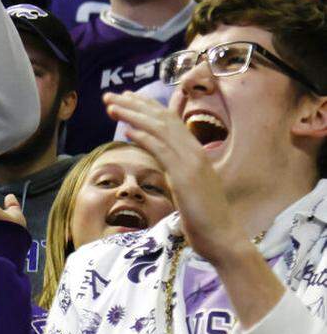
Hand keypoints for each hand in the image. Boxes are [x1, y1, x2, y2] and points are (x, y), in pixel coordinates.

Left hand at [103, 91, 246, 261]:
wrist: (222, 238)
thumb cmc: (204, 217)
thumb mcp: (187, 185)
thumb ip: (175, 168)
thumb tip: (161, 158)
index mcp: (196, 152)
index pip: (170, 120)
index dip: (147, 106)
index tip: (126, 97)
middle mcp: (195, 152)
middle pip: (162, 119)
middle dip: (134, 104)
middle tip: (110, 95)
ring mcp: (192, 163)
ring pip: (160, 129)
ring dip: (133, 115)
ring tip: (111, 106)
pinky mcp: (186, 177)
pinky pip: (162, 151)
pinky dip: (143, 137)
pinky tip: (126, 130)